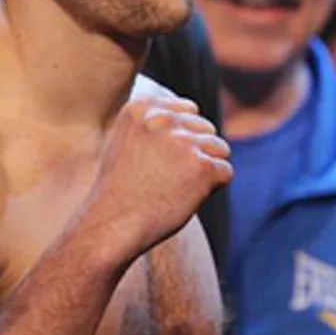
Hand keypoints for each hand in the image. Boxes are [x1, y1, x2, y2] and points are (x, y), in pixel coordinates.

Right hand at [86, 96, 232, 260]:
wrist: (110, 227)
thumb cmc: (120, 190)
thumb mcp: (128, 141)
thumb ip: (156, 122)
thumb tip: (193, 109)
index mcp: (142, 107)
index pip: (189, 111)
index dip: (181, 140)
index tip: (159, 161)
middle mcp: (163, 118)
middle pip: (206, 129)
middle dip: (195, 153)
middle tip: (165, 180)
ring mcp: (183, 142)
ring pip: (220, 149)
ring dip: (205, 171)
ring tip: (173, 188)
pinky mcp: (202, 166)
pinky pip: (225, 172)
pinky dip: (211, 188)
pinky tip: (184, 198)